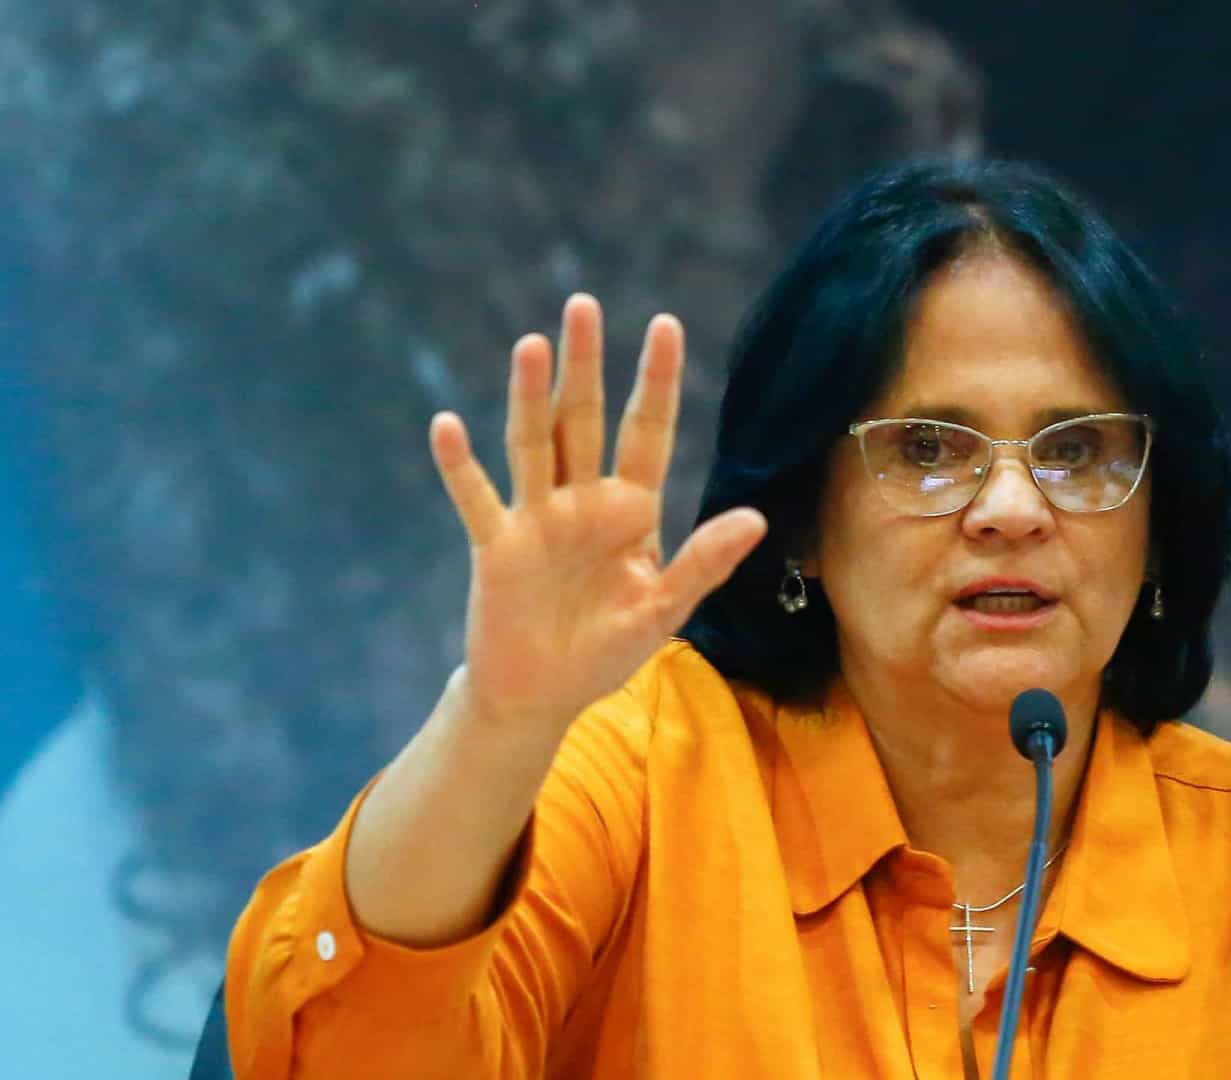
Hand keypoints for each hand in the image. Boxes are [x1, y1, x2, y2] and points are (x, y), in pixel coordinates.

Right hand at [429, 295, 765, 741]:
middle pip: (584, 420)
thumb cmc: (606, 649)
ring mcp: (537, 519)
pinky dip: (461, 467)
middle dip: (586, 365)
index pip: (647, 432)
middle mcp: (582, 501)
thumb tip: (757, 517)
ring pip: (534, 445)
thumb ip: (704, 562)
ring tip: (531, 345)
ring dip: (530, 397)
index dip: (656, 381)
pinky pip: (477, 501)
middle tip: (582, 305)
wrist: (543, 694)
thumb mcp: (664, 609)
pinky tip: (447, 426)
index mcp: (631, 510)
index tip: (666, 324)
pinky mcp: (497, 549)